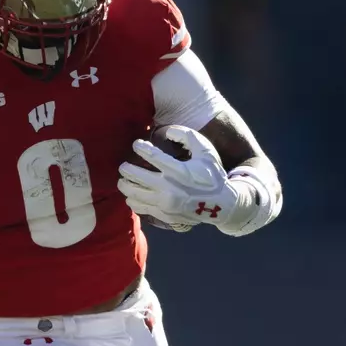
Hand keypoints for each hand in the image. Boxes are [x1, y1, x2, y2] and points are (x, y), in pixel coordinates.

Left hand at [117, 126, 239, 228]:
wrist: (221, 205)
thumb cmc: (212, 175)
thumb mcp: (206, 151)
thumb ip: (187, 136)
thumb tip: (167, 131)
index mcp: (180, 171)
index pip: (153, 156)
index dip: (141, 148)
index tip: (136, 144)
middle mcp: (169, 188)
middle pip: (136, 177)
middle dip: (126, 169)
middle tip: (123, 165)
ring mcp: (165, 204)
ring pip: (134, 194)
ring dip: (124, 185)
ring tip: (123, 180)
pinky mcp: (163, 215)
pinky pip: (140, 207)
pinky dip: (132, 200)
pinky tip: (131, 195)